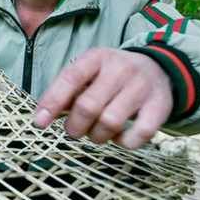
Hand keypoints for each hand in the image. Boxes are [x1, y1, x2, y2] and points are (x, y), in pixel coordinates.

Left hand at [34, 48, 172, 148]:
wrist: (160, 68)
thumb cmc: (114, 75)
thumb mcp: (92, 71)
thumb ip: (70, 90)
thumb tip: (44, 116)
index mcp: (98, 57)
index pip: (71, 77)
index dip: (52, 101)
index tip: (39, 123)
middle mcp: (121, 69)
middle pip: (88, 106)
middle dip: (74, 127)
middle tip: (74, 130)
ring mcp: (142, 87)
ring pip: (110, 122)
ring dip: (97, 136)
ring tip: (97, 133)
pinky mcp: (160, 106)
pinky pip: (138, 134)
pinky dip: (123, 142)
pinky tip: (119, 137)